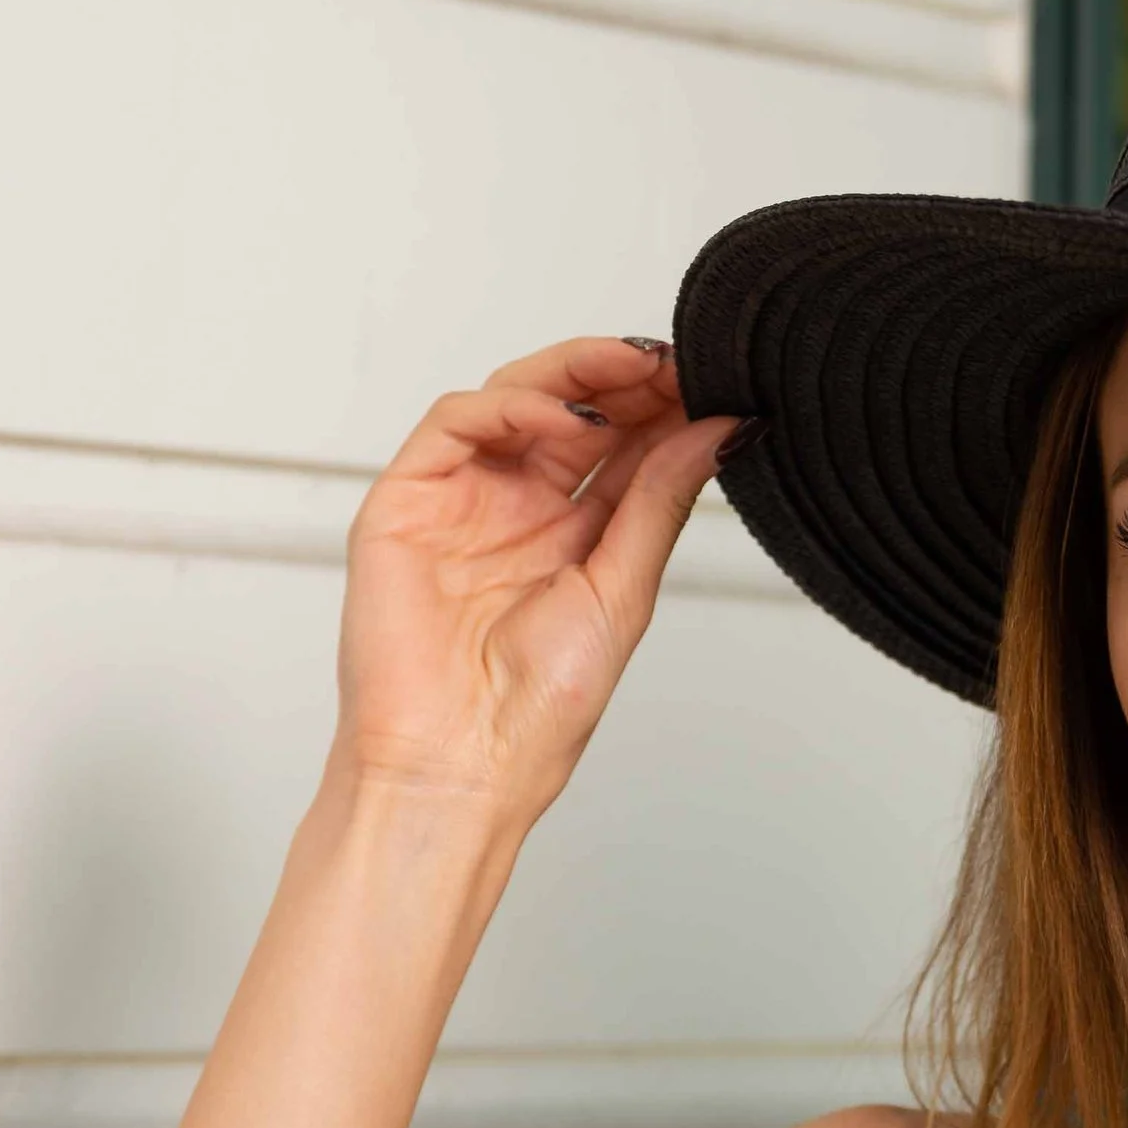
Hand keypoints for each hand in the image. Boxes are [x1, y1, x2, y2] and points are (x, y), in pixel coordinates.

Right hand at [331, 336, 741, 824]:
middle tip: (682, 361)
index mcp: (573, 539)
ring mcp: (462, 499)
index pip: (624, 449)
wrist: (459, 766)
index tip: (717, 381)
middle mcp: (518, 510)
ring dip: (580, 375)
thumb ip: (660, 502)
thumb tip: (718, 433)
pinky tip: (570, 422)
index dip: (666, 409)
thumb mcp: (622, 592)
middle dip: (629, 379)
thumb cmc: (534, 712)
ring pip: (517, 399)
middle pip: (574, 412)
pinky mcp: (408, 497)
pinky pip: (459, 423)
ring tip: (641, 371)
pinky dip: (516, 407)